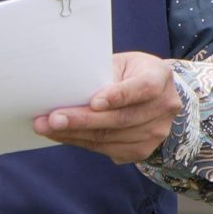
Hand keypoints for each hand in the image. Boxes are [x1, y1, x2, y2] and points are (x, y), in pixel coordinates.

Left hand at [35, 52, 182, 163]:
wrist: (153, 95)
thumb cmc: (129, 73)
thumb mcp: (121, 63)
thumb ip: (102, 74)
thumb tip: (65, 87)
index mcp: (160, 77)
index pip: (143, 87)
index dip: (119, 96)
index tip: (94, 102)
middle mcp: (165, 106)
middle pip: (121, 118)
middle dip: (83, 120)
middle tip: (53, 119)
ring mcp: (156, 132)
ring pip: (111, 137)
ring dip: (75, 134)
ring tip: (47, 127)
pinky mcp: (142, 150)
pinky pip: (107, 149)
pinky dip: (82, 142)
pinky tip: (63, 135)